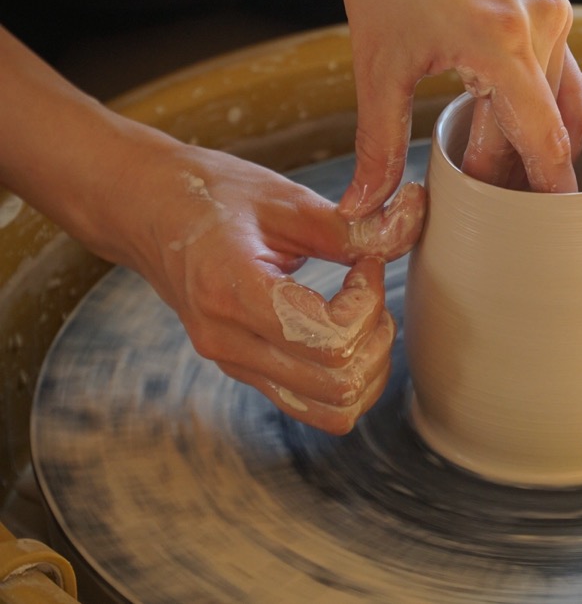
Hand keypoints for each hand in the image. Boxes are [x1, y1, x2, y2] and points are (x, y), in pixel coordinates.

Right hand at [2, 20, 425, 435]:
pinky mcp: (248, 372)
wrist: (148, 212)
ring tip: (360, 306)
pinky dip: (350, 376)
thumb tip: (412, 222)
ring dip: (369, 361)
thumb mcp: (282, 197)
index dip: (368, 301)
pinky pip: (317, 405)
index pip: (330, 341)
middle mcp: (229, 344)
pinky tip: (347, 326)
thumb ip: (349, 224)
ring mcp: (236, 365)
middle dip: (377, 333)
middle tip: (367, 281)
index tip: (366, 259)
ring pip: (335, 408)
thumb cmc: (210, 194)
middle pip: (340, 384)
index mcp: (232, 293)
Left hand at [332, 0, 581, 217]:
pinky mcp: (551, 4)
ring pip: (561, 103)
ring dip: (534, 142)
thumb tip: (363, 207)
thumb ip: (376, 140)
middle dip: (522, 174)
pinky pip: (559, 72)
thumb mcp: (376, 57)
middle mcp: (543, 27)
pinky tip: (504, 126)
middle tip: (490, 214)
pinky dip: (538, 106)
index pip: (542, 142)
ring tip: (496, 176)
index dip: (546, 194)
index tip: (548, 237)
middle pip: (548, 130)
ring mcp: (554, 13)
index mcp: (502, 41)